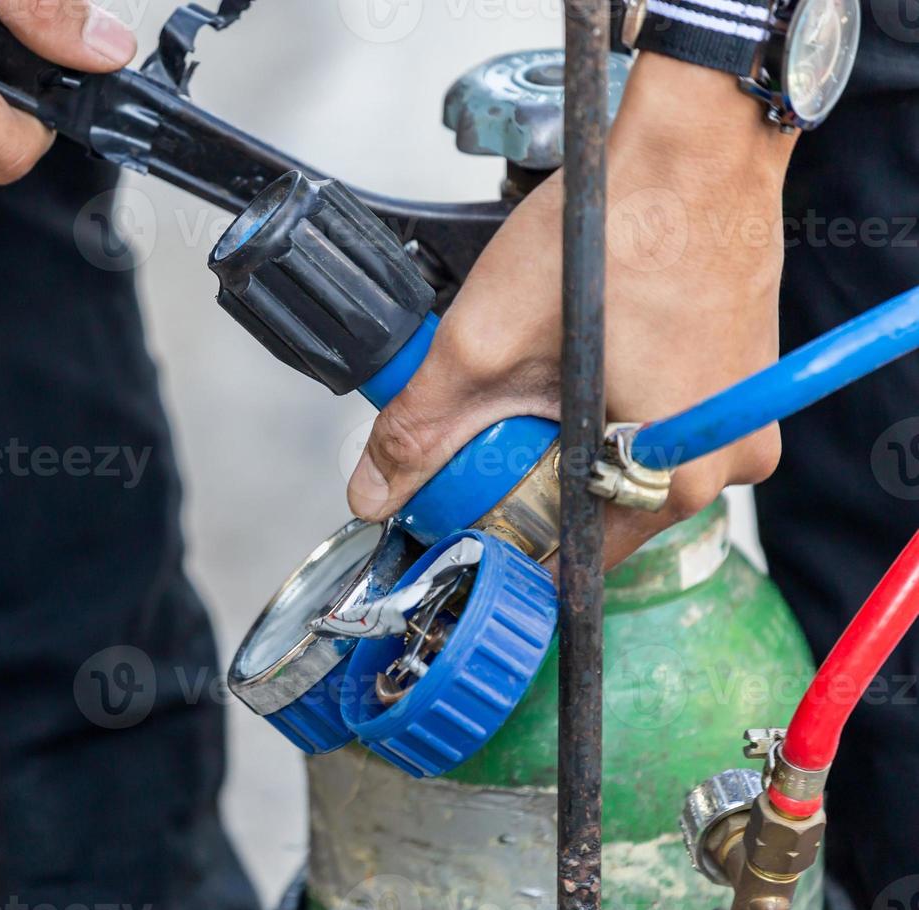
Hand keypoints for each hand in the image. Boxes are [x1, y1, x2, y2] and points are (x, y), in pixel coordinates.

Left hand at [347, 53, 797, 568]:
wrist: (692, 148)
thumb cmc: (615, 231)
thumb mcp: (486, 344)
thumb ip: (422, 429)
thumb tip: (374, 493)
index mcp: (675, 475)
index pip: (575, 557)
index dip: (508, 544)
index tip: (466, 526)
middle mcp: (726, 462)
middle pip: (600, 509)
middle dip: (533, 482)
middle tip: (487, 435)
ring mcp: (739, 421)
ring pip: (626, 464)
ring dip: (569, 441)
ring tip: (535, 382)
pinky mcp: (738, 385)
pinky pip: (658, 423)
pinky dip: (608, 408)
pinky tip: (579, 363)